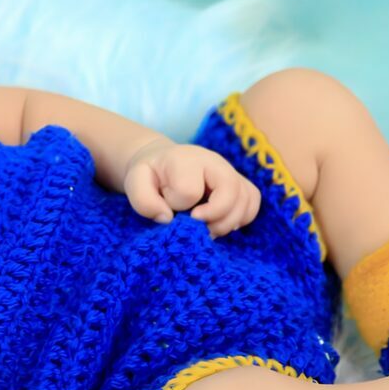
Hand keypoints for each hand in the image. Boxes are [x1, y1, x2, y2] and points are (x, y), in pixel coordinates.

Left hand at [122, 141, 261, 236]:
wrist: (163, 163)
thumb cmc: (150, 174)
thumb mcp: (135, 182)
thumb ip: (143, 201)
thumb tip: (166, 218)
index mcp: (186, 160)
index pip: (189, 190)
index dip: (178, 206)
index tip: (169, 208)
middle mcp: (215, 162)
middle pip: (230, 192)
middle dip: (213, 218)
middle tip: (195, 227)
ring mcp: (230, 172)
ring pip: (246, 200)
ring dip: (228, 223)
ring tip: (207, 229)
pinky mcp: (240, 183)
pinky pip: (253, 202)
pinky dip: (242, 219)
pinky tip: (221, 223)